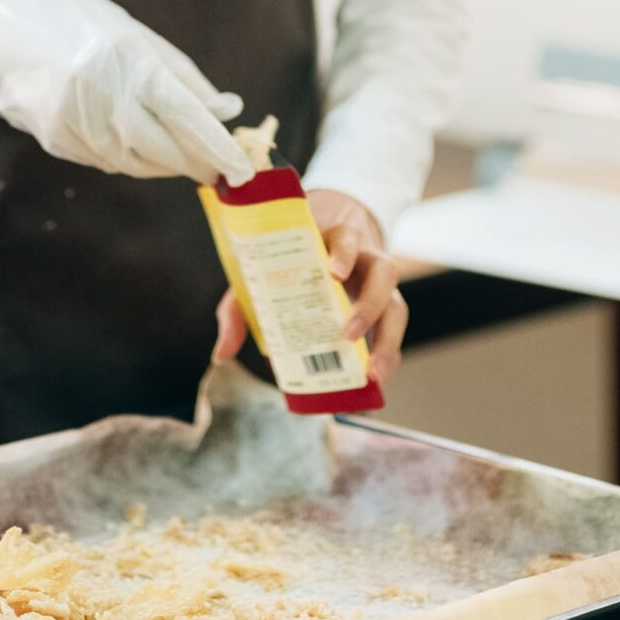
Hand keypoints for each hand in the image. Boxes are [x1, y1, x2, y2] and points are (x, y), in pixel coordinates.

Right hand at [0, 0, 251, 184]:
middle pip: (162, 145)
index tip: (241, 168)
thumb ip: (182, 75)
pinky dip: (133, 160)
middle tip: (221, 171)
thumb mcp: (133, 36)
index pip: (182, 112)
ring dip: (166, 166)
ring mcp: (73, 118)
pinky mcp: (55, 138)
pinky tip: (142, 151)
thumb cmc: (75, 27)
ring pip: (135, 161)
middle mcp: (98, 90)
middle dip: (196, 162)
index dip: (214, 145)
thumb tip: (227, 110)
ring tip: (187, 160)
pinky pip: (107, 161)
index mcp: (124, 56)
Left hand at [214, 189, 409, 383]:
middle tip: (349, 333)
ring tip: (372, 373)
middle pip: (384, 272)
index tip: (333, 272)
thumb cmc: (287, 268)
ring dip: (389, 340)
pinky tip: (374, 382)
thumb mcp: (259, 278)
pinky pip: (393, 333)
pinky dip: (387, 357)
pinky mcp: (383, 312)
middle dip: (370, 304)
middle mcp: (364, 260)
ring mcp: (378, 287)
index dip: (343, 252)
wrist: (318, 255)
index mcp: (333, 241)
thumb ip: (238, 310)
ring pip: (397, 306)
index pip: (346, 237)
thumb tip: (222, 354)